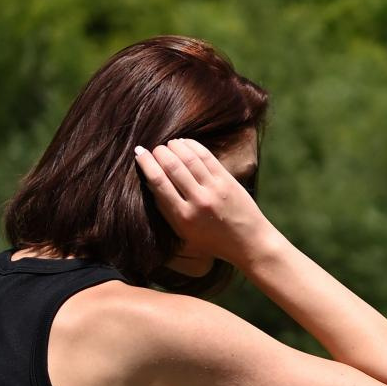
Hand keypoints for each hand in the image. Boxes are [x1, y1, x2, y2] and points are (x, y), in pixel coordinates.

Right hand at [133, 136, 268, 266]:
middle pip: (172, 166)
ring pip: (189, 158)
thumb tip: (149, 182)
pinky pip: (206, 156)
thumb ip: (165, 209)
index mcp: (183, 217)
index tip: (139, 153)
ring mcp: (214, 189)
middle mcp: (198, 201)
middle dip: (159, 152)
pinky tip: (184, 143)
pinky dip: (193, 146)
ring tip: (168, 144)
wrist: (248, 242)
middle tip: (154, 149)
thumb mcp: (183, 232)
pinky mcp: (227, 180)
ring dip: (175, 146)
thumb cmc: (212, 241)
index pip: (158, 182)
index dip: (146, 163)